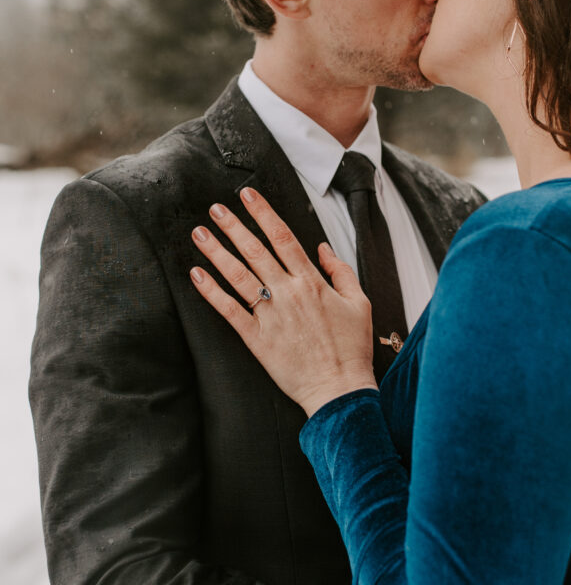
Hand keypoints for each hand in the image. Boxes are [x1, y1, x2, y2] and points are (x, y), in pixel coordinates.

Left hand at [190, 188, 376, 415]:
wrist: (339, 388)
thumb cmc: (352, 349)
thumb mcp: (359, 303)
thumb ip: (340, 271)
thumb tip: (323, 248)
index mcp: (312, 282)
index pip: (283, 238)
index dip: (263, 213)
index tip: (248, 196)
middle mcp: (288, 293)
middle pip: (255, 251)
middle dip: (233, 226)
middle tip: (214, 208)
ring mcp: (270, 315)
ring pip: (238, 275)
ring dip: (217, 252)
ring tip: (199, 234)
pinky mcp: (257, 339)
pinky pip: (229, 310)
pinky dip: (211, 292)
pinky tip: (197, 275)